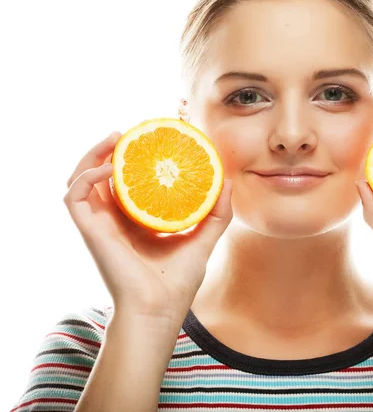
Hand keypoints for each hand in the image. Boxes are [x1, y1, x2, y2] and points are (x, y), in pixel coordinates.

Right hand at [63, 131, 232, 322]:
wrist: (159, 310)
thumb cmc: (177, 282)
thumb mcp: (203, 240)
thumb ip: (216, 214)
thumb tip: (227, 182)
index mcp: (136, 221)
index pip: (127, 182)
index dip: (131, 159)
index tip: (149, 140)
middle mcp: (114, 219)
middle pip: (100, 175)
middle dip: (108, 150)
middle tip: (127, 133)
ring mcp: (99, 224)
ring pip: (80, 179)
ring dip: (91, 155)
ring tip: (115, 138)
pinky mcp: (89, 231)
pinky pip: (74, 196)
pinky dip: (86, 177)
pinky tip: (109, 168)